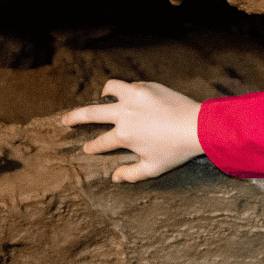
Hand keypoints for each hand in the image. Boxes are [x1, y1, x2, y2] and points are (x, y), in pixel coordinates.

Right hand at [61, 79, 203, 182]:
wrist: (198, 127)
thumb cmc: (177, 151)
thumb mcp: (154, 168)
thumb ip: (131, 174)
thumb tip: (114, 178)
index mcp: (124, 136)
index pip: (100, 142)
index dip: (92, 147)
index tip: (86, 148)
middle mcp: (124, 114)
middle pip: (91, 114)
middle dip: (74, 117)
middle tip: (65, 120)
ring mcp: (134, 97)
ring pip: (109, 89)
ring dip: (103, 95)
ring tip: (102, 99)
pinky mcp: (146, 87)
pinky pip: (130, 86)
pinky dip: (128, 92)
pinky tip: (131, 98)